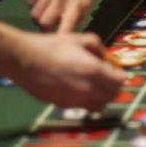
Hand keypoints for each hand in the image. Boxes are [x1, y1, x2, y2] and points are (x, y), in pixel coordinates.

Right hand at [9, 31, 124, 110]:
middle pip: (112, 96)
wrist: (25, 61)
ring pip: (100, 106)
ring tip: (95, 85)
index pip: (119, 82)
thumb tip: (104, 56)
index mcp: (93, 71)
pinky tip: (79, 90)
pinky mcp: (64, 106)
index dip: (120, 75)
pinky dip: (87, 101)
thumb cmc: (50, 47)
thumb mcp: (78, 38)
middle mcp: (87, 89)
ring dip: (102, 97)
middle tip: (108, 78)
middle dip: (113, 87)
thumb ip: (96, 46)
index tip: (116, 71)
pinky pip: (84, 108)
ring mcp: (76, 100)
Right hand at [28, 0, 101, 31]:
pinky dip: (35, 7)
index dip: (59, 37)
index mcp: (75, 4)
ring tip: (46, 17)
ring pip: (34, 13)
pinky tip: (43, 6)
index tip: (56, 43)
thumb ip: (74, 22)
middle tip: (49, 30)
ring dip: (38, 19)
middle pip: (43, 21)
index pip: (65, 26)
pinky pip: (30, 2)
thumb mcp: (86, 8)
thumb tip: (62, 35)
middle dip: (44, 29)